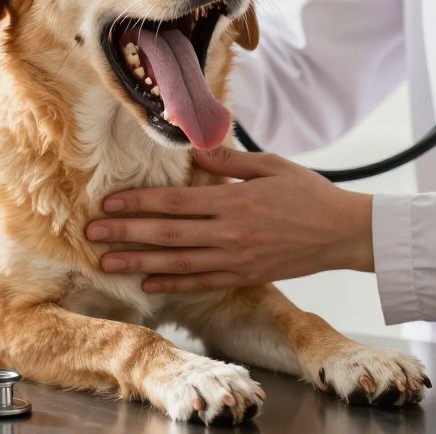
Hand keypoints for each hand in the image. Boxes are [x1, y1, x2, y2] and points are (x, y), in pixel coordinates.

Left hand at [85, 146, 374, 292]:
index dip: (138, 202)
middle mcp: (229, 234)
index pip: (174, 203)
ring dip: (138, 262)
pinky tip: (146, 283)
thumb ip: (228, 160)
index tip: (108, 201)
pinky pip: (200, 284)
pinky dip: (171, 285)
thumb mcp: (271, 166)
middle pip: (166, 234)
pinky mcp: (244, 277)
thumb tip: (191, 150)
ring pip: (177, 264)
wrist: (343, 234)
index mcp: (234, 202)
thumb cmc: (308, 194)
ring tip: (106, 263)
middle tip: (92, 233)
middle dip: (125, 233)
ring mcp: (236, 259)